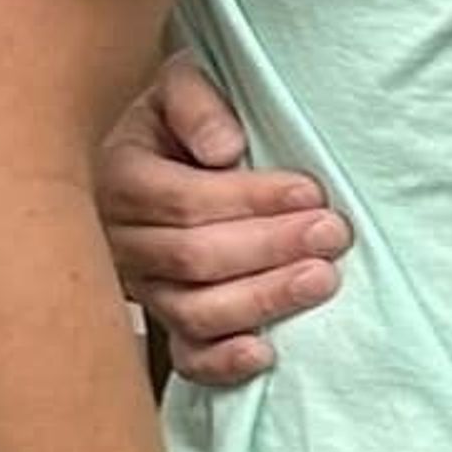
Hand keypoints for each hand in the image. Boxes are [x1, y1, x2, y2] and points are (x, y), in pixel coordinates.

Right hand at [97, 57, 346, 386]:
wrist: (152, 150)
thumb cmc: (178, 119)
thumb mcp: (179, 88)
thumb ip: (196, 104)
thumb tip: (225, 149)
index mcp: (119, 177)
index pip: (184, 201)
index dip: (251, 199)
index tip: (311, 191)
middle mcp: (121, 239)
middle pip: (194, 258)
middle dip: (271, 247)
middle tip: (331, 234)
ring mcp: (141, 286)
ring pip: (194, 310)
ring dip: (262, 299)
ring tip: (320, 280)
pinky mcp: (162, 319)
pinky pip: (185, 356)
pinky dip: (222, 362)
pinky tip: (265, 354)